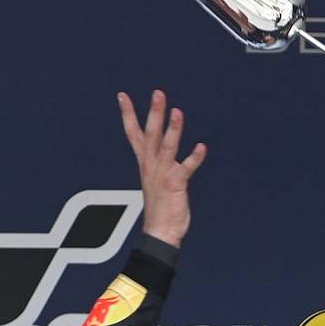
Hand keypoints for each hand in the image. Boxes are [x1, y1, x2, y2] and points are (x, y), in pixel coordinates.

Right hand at [117, 89, 207, 247]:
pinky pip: (186, 168)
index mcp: (145, 163)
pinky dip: (194, 158)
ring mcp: (162, 175)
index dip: (128, 114)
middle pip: (150, 134)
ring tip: (177, 111)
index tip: (122, 95)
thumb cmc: (160, 207)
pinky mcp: (175, 185)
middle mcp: (151, 166)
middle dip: (154, 112)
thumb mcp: (155, 179)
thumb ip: (157, 162)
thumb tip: (159, 149)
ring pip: (167, 146)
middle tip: (158, 93)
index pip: (133, 133)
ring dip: (172, 129)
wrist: (160, 232)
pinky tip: (202, 146)